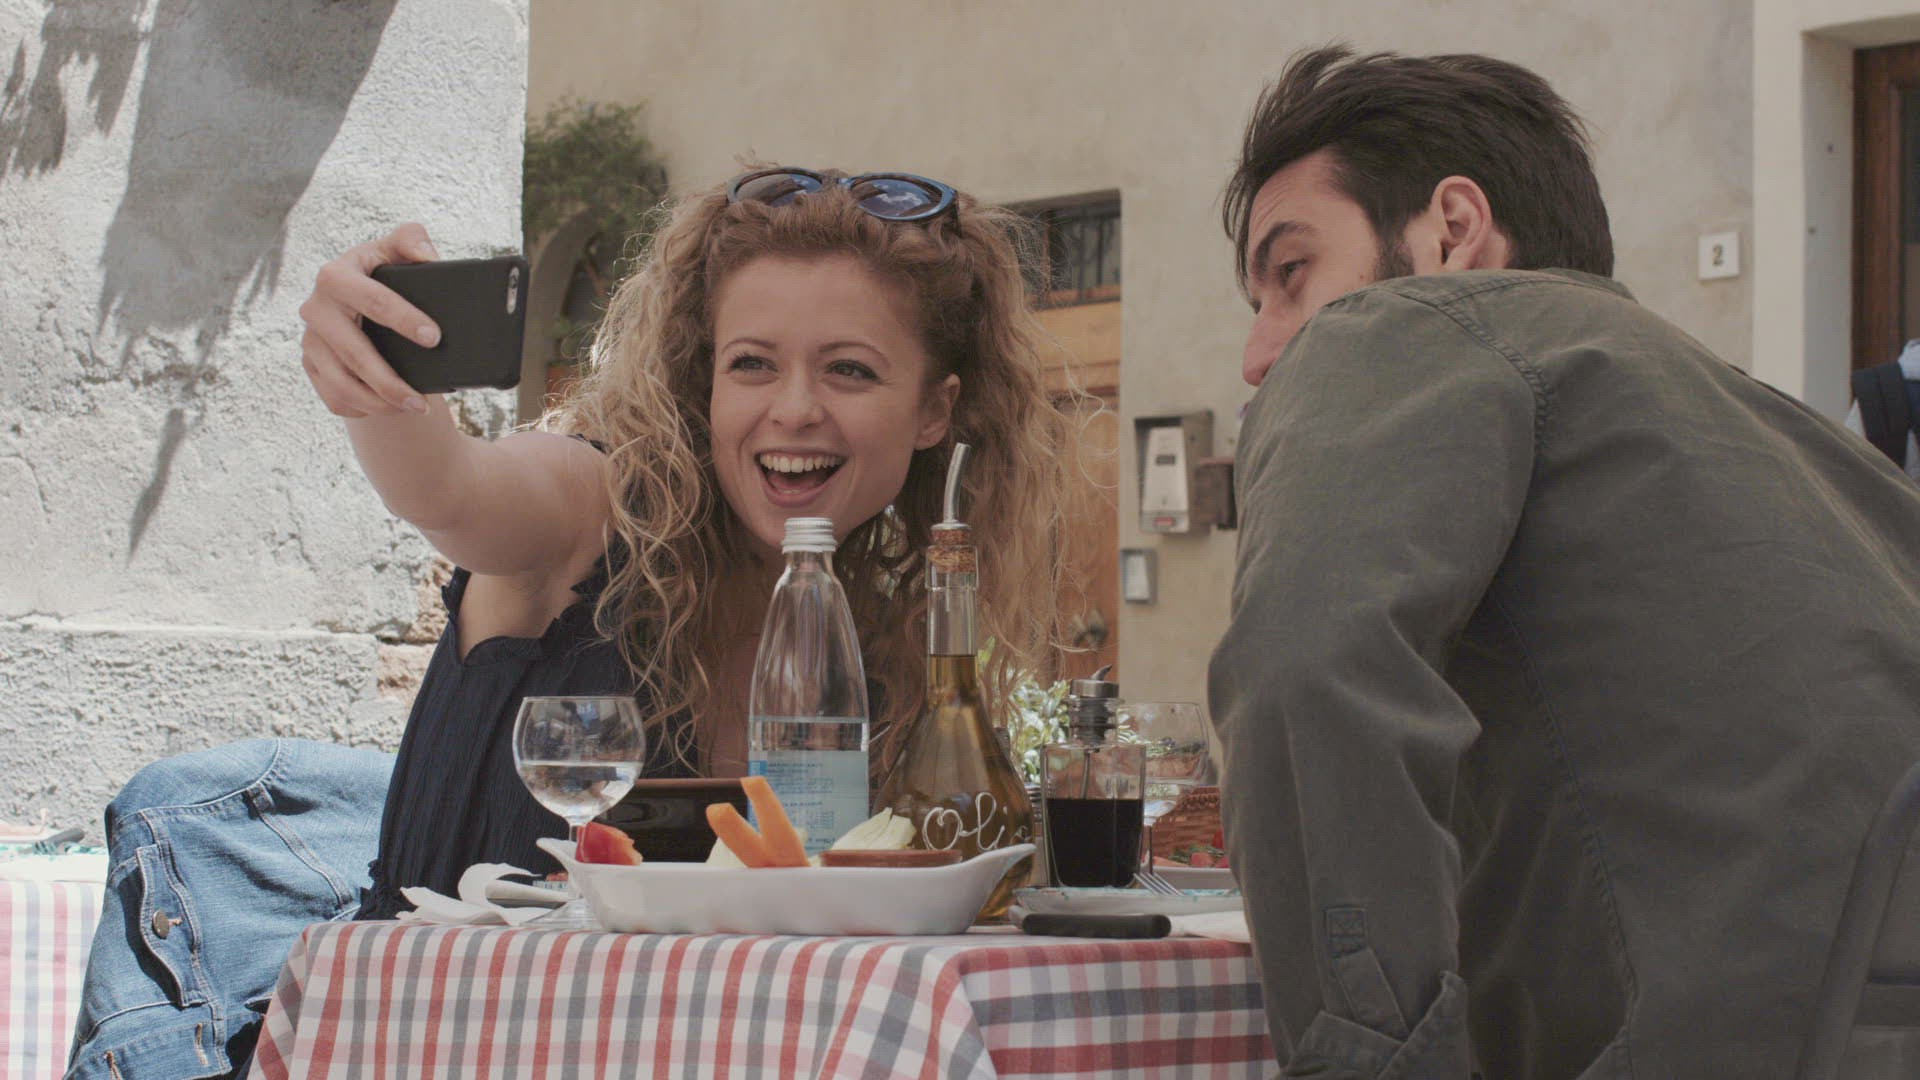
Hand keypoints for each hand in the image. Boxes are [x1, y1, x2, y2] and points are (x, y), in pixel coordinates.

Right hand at [298, 223, 441, 417]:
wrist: (355, 302)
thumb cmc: (383, 273)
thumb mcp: (395, 250)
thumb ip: (411, 239)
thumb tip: (427, 255)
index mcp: (337, 275)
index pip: (373, 299)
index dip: (405, 319)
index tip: (434, 338)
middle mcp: (315, 307)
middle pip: (354, 352)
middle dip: (390, 380)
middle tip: (423, 401)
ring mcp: (310, 339)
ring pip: (341, 382)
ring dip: (379, 402)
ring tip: (414, 409)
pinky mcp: (310, 364)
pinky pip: (333, 397)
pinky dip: (361, 409)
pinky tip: (386, 410)